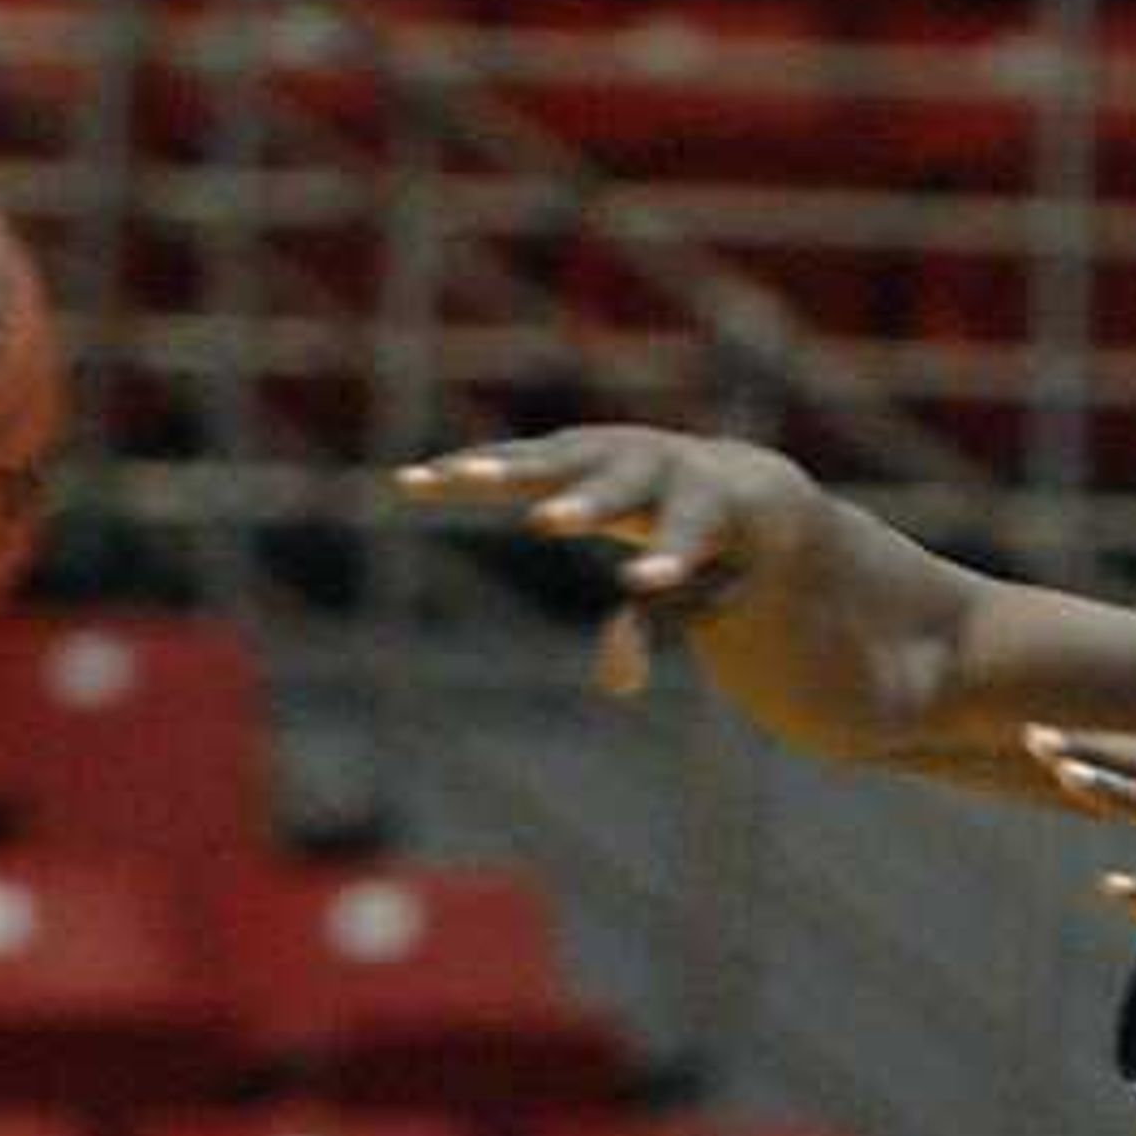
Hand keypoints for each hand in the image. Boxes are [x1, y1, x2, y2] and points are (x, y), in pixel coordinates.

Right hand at [394, 425, 810, 691]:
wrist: (725, 481)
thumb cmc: (722, 557)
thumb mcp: (712, 598)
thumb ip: (664, 628)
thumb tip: (615, 683)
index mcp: (709, 502)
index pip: (689, 533)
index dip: (668, 558)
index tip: (642, 582)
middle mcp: (655, 463)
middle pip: (616, 486)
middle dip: (582, 504)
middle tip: (550, 522)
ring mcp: (603, 451)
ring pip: (547, 465)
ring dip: (497, 474)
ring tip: (447, 482)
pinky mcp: (561, 452)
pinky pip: (507, 463)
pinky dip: (463, 471)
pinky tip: (409, 483)